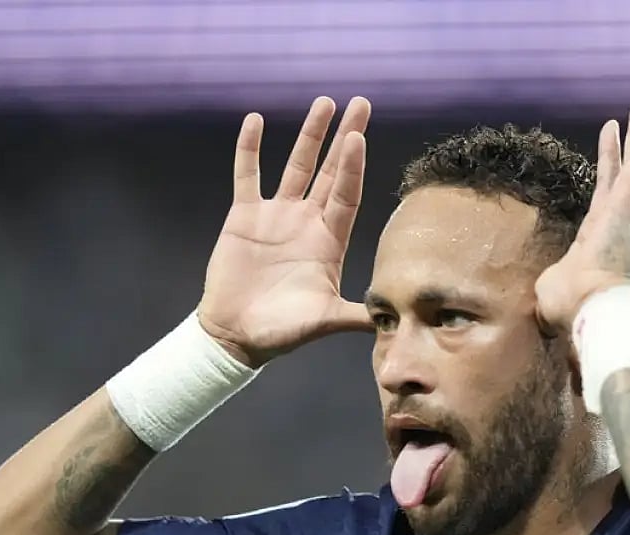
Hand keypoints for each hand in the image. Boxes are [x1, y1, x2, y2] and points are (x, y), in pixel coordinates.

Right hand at [198, 96, 372, 366]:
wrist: (236, 335)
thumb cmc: (282, 332)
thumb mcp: (324, 320)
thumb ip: (356, 316)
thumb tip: (393, 321)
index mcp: (329, 242)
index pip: (347, 195)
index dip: (352, 167)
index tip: (358, 137)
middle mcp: (307, 222)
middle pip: (331, 171)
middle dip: (345, 137)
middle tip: (361, 104)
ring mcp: (276, 216)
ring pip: (297, 166)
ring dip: (310, 135)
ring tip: (324, 103)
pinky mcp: (244, 216)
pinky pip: (248, 175)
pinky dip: (250, 149)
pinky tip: (255, 120)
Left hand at [535, 93, 629, 336]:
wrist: (592, 311)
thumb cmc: (569, 307)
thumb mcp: (549, 287)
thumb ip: (549, 281)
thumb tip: (539, 299)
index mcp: (597, 235)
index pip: (604, 193)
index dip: (608, 168)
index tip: (610, 146)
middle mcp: (616, 219)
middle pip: (625, 172)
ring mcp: (625, 209)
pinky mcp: (628, 201)